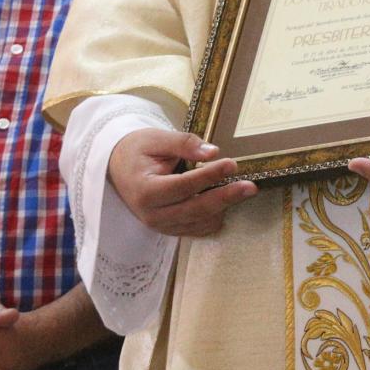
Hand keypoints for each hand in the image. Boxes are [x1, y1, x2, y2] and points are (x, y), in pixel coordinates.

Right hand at [107, 128, 257, 236]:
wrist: (119, 169)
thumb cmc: (138, 151)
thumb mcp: (156, 139)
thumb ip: (183, 143)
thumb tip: (213, 152)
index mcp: (145, 191)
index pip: (183, 187)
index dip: (209, 176)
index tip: (232, 163)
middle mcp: (152, 215)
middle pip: (195, 210)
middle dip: (225, 198)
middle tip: (250, 187)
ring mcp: (162, 226)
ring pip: (200, 222)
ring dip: (223, 207)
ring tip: (241, 189)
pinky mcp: (171, 230)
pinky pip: (198, 229)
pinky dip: (215, 216)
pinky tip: (226, 200)